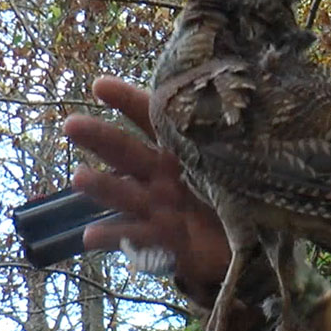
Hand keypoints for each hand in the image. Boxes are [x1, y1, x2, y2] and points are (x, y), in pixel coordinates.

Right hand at [63, 77, 229, 300]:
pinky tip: (90, 235)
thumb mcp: (243, 158)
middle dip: (99, 138)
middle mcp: (164, 175)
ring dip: (103, 187)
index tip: (99, 86)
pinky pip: (137, 238)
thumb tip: (216, 96)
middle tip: (71, 125)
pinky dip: (114, 238)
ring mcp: (160, 208)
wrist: (259, 244)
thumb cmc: (245, 193)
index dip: (128, 102)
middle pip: (127, 152)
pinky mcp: (165, 242)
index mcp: (183, 148)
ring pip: (127, 194)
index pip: (153, 119)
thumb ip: (227, 139)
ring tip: (79, 178)